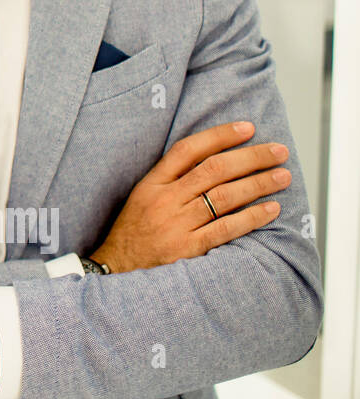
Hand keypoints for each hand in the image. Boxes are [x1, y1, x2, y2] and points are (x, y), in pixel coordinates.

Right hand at [90, 121, 290, 273]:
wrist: (116, 269)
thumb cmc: (134, 232)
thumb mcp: (143, 197)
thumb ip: (172, 179)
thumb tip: (214, 159)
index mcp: (152, 183)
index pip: (188, 150)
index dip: (220, 136)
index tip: (247, 128)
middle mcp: (165, 200)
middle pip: (213, 170)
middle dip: (251, 157)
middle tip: (278, 151)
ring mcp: (176, 225)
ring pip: (224, 196)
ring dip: (258, 184)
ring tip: (282, 176)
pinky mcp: (188, 249)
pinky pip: (226, 228)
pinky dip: (251, 217)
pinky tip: (271, 209)